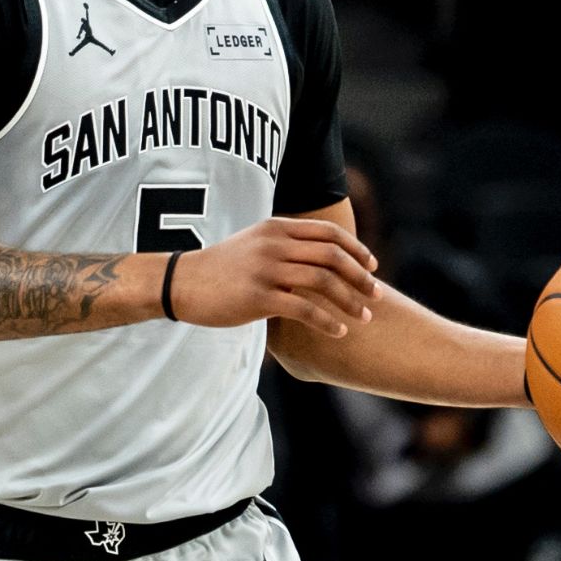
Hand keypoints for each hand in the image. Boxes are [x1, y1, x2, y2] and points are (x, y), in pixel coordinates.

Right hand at [170, 218, 380, 336]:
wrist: (183, 282)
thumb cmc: (222, 268)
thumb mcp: (255, 244)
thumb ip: (285, 244)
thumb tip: (321, 257)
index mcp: (276, 228)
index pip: (328, 233)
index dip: (357, 250)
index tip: (373, 267)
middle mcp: (274, 244)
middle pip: (332, 256)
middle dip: (360, 277)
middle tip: (377, 295)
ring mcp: (266, 269)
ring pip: (322, 282)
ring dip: (350, 301)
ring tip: (364, 318)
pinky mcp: (258, 297)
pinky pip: (303, 309)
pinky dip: (326, 321)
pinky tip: (338, 332)